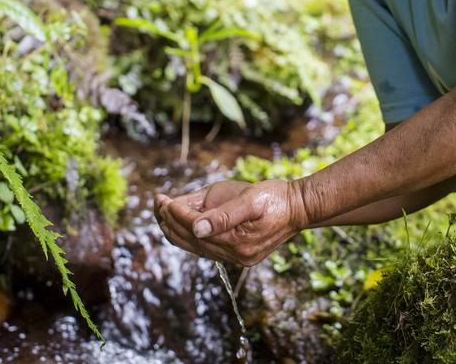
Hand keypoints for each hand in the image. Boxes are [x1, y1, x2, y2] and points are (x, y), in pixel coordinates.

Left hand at [155, 179, 308, 266]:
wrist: (299, 208)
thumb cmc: (275, 198)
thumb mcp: (250, 200)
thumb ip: (223, 215)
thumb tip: (195, 228)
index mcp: (236, 242)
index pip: (193, 228)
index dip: (174, 212)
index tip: (162, 198)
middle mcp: (234, 255)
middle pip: (190, 241)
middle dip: (169, 221)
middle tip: (156, 202)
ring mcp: (235, 257)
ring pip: (194, 247)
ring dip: (175, 230)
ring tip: (162, 211)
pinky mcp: (237, 254)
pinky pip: (204, 249)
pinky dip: (188, 236)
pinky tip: (180, 224)